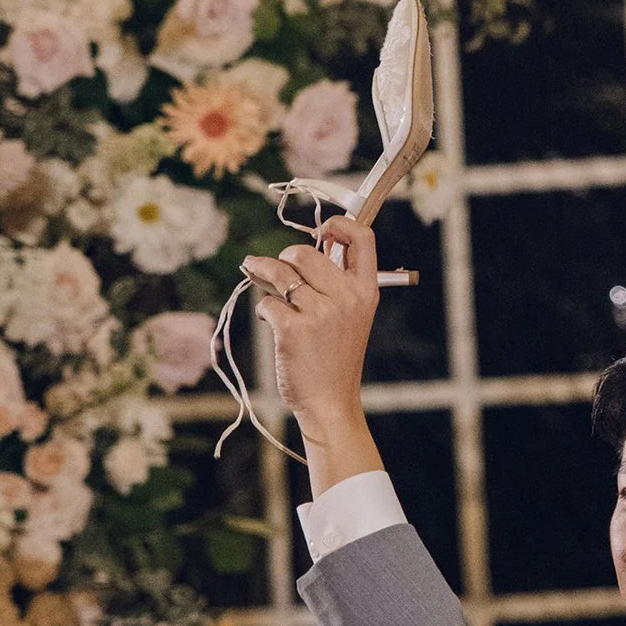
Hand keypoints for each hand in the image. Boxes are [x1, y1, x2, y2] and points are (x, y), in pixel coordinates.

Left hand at [240, 214, 377, 451]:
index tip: (323, 230)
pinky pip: (267, 301)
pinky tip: (270, 320)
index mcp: (366, 291)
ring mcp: (320, 313)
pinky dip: (262, 310)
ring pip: (280, 273)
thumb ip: (338, 284)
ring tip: (259, 277)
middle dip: (285, 258)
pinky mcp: (292, 328)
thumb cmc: (338, 358)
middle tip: (278, 269)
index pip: (362, 238)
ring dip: (264, 274)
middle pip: (305, 252)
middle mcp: (346, 298)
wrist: (331, 401)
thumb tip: (303, 253)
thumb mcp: (354, 316)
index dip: (340, 224)